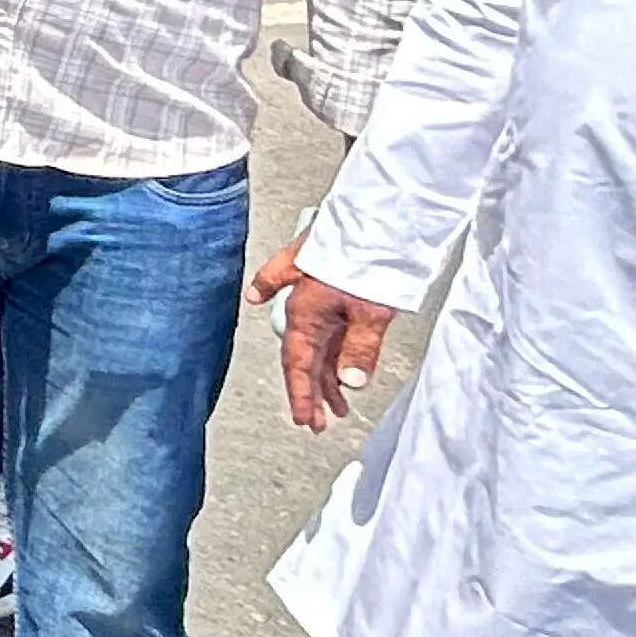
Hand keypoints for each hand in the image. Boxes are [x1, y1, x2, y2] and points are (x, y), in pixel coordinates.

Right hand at [254, 242, 399, 431]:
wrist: (376, 216)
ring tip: (335, 399)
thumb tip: (351, 380)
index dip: (302, 395)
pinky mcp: (323, 277)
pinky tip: (259, 295)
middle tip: (319, 420)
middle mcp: (305, 303)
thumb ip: (360, 348)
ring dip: (321, 368)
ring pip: (312, 337)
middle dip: (313, 390)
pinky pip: (301, 300)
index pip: (300, 364)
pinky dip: (288, 307)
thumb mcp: (372, 309)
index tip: (305, 420)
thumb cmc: (367, 255)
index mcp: (308, 312)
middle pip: (305, 355)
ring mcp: (313, 290)